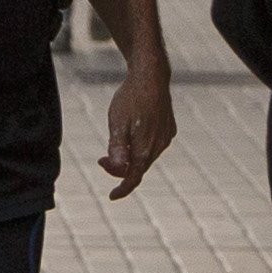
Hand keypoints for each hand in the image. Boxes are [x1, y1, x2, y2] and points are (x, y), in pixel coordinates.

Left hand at [103, 68, 176, 197]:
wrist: (150, 76)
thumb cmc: (130, 99)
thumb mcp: (117, 123)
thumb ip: (117, 149)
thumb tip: (117, 170)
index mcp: (145, 148)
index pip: (134, 177)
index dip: (123, 189)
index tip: (112, 196)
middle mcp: (159, 146)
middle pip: (138, 168)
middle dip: (120, 168)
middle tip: (102, 158)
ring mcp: (166, 137)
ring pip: (146, 157)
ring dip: (131, 156)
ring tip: (117, 140)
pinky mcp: (169, 129)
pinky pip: (153, 145)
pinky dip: (141, 146)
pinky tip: (133, 133)